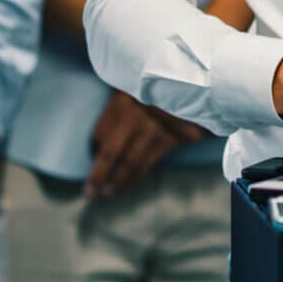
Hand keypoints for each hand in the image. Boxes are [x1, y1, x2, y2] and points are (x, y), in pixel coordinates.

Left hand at [86, 93, 205, 198]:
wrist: (193, 88)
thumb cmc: (157, 90)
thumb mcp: (132, 91)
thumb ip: (116, 112)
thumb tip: (96, 145)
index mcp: (122, 102)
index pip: (99, 133)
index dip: (92, 149)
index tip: (89, 158)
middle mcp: (136, 117)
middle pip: (111, 152)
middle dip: (99, 174)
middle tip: (90, 192)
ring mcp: (154, 130)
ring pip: (131, 163)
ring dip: (118, 181)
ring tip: (108, 192)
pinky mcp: (170, 140)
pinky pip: (149, 163)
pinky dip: (136, 176)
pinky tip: (128, 184)